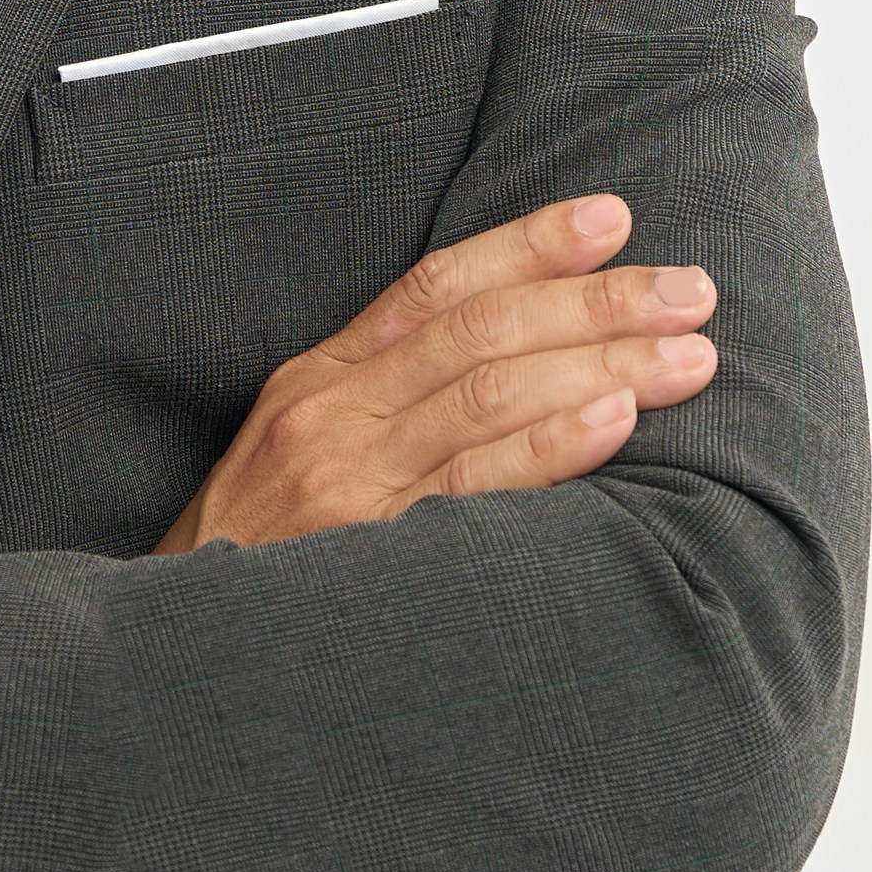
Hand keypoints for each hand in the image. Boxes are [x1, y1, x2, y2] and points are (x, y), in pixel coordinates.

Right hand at [157, 193, 715, 552]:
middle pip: (482, 332)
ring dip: (602, 367)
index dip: (528, 244)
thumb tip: (515, 350)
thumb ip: (386, 396)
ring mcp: (352, 485)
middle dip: (596, 302)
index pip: (437, 285)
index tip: (614, 218)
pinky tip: (615, 422)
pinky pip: (478, 489)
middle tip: (690, 291)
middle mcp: (334, 418)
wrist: (181, 653)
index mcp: (320, 379)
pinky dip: (551, 447)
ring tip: (688, 356)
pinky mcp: (372, 553)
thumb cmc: (262, 552)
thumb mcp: (297, 448)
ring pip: (491, 397)